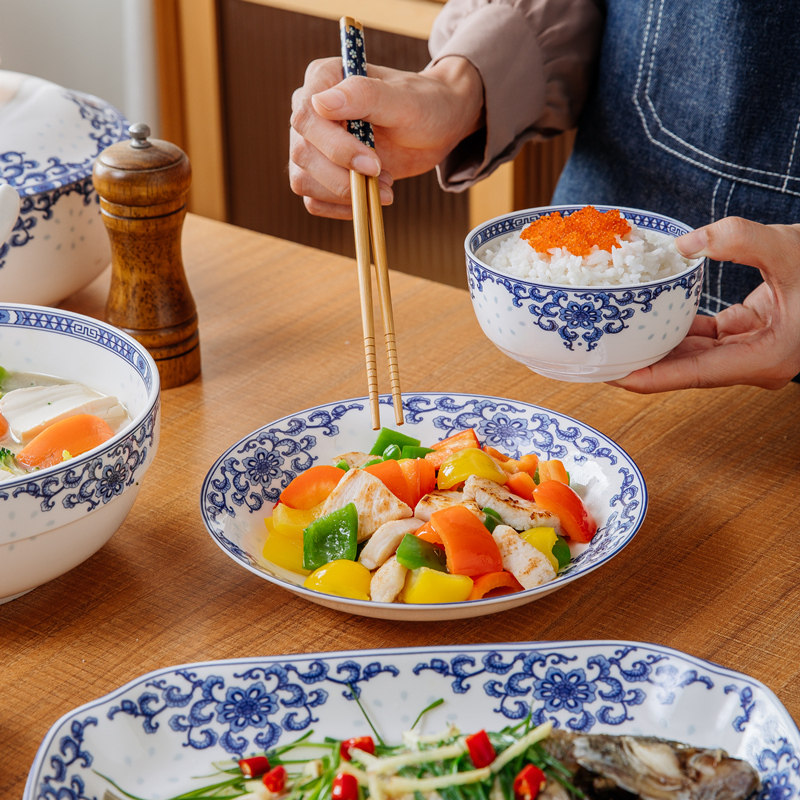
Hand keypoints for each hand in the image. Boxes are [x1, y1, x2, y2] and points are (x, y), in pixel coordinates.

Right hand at [289, 56, 483, 218]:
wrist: (435, 128)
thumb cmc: (423, 105)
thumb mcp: (403, 99)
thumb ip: (364, 95)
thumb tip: (320, 103)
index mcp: (323, 80)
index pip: (307, 118)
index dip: (335, 147)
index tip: (372, 164)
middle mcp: (311, 111)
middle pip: (302, 153)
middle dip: (341, 176)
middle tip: (384, 177)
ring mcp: (313, 144)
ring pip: (303, 181)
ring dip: (344, 194)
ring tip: (385, 186)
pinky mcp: (322, 173)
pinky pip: (314, 200)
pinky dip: (340, 208)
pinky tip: (370, 198)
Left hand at [610, 217, 799, 391]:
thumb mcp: (790, 249)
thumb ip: (739, 240)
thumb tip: (686, 243)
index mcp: (764, 359)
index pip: (691, 376)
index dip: (647, 378)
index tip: (609, 376)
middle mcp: (755, 362)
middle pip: (685, 368)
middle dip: (642, 362)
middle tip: (599, 352)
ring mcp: (753, 350)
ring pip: (693, 352)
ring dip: (657, 343)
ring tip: (615, 334)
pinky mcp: (751, 332)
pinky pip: (706, 335)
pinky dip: (679, 325)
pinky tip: (649, 313)